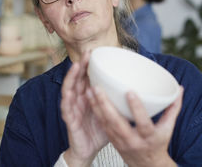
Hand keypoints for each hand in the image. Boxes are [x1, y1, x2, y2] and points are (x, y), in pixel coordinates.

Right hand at [61, 52, 108, 166]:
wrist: (89, 150)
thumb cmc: (99, 131)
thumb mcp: (110, 112)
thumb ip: (117, 100)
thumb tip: (136, 90)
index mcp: (88, 96)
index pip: (86, 76)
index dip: (89, 64)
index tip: (95, 52)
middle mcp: (78, 99)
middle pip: (77, 78)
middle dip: (81, 65)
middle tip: (88, 53)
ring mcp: (72, 108)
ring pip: (69, 88)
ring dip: (71, 77)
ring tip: (77, 66)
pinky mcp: (69, 119)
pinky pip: (66, 107)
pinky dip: (66, 99)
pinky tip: (68, 92)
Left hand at [87, 85, 183, 166]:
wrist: (146, 165)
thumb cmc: (157, 143)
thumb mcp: (168, 128)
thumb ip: (173, 108)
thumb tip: (179, 89)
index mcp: (148, 137)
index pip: (143, 123)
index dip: (136, 108)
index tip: (129, 92)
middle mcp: (132, 139)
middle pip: (117, 122)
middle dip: (106, 105)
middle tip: (98, 88)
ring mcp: (120, 140)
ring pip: (105, 122)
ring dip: (96, 106)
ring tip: (90, 90)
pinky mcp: (111, 139)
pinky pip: (101, 124)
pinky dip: (95, 111)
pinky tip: (89, 98)